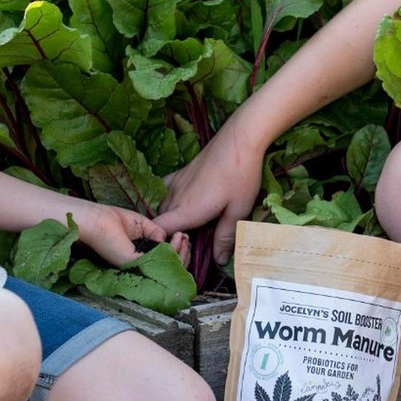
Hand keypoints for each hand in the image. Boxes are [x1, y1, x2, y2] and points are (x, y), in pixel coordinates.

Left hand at [75, 203, 190, 268]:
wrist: (96, 220)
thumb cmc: (113, 220)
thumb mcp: (142, 225)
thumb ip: (157, 234)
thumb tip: (169, 242)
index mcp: (141, 258)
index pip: (165, 263)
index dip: (179, 252)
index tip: (183, 237)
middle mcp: (140, 265)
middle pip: (170, 269)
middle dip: (184, 254)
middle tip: (185, 238)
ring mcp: (137, 267)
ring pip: (169, 269)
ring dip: (182, 252)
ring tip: (182, 237)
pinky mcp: (133, 264)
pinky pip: (161, 262)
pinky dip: (174, 251)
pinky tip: (177, 238)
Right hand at [160, 125, 265, 263]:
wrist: (239, 139)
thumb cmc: (241, 176)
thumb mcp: (237, 210)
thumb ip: (224, 236)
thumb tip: (218, 261)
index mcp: (187, 211)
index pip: (159, 232)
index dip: (162, 245)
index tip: (175, 253)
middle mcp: (175, 197)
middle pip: (160, 222)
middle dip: (168, 235)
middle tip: (187, 245)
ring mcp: (176, 183)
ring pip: (162, 207)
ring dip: (169, 219)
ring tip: (187, 228)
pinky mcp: (180, 173)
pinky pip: (164, 190)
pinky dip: (167, 201)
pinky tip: (179, 204)